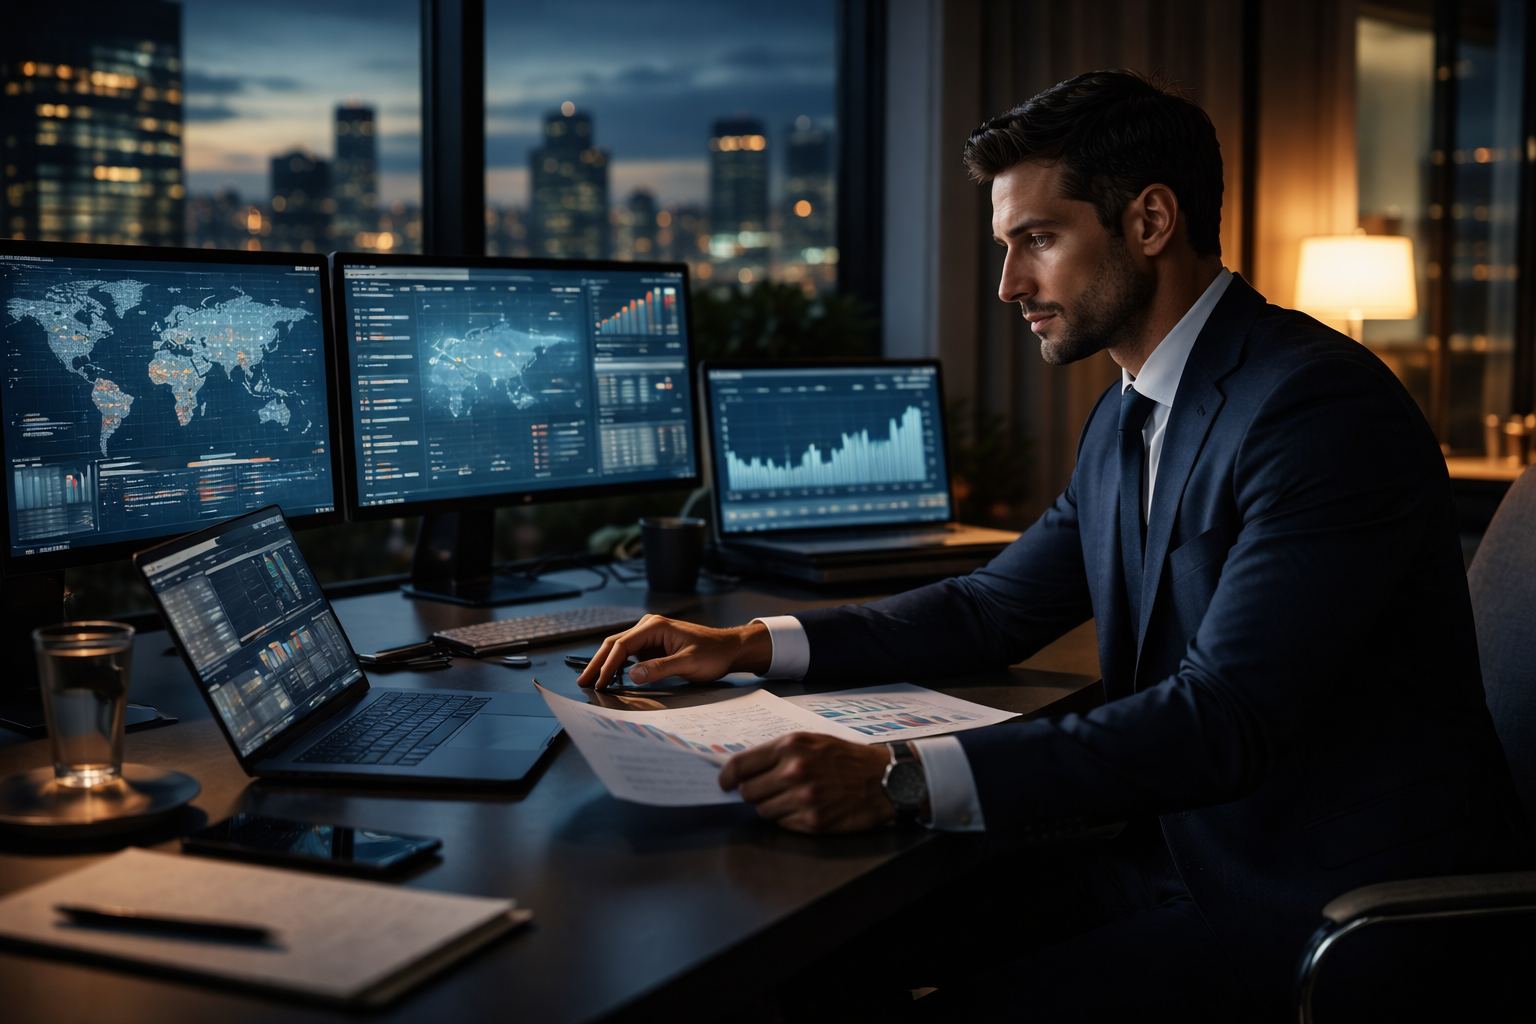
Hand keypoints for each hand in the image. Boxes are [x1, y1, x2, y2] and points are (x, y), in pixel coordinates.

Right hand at [577, 616, 772, 688]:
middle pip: (614, 645)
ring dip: (605, 665)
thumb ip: (660, 668)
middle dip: (598, 664)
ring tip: (591, 681)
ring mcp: (649, 635)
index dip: (607, 665)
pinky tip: (610, 677)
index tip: (599, 683)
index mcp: (655, 626)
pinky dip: (618, 666)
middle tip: (583, 682)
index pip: (622, 645)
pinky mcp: (652, 645)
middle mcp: (648, 627)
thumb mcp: (688, 663)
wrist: (729, 649)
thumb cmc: (713, 653)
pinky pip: (630, 655)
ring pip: (619, 650)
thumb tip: (632, 675)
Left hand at [718, 732, 894, 832]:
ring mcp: (803, 799)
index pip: (740, 766)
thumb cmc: (845, 758)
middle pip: (748, 793)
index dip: (727, 777)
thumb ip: (776, 752)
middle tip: (770, 789)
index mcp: (790, 747)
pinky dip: (789, 819)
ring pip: (763, 811)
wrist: (883, 779)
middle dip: (754, 793)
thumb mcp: (811, 741)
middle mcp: (793, 772)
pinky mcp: (812, 822)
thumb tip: (742, 768)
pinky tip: (807, 807)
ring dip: (773, 806)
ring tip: (795, 797)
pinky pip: (783, 824)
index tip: (724, 783)